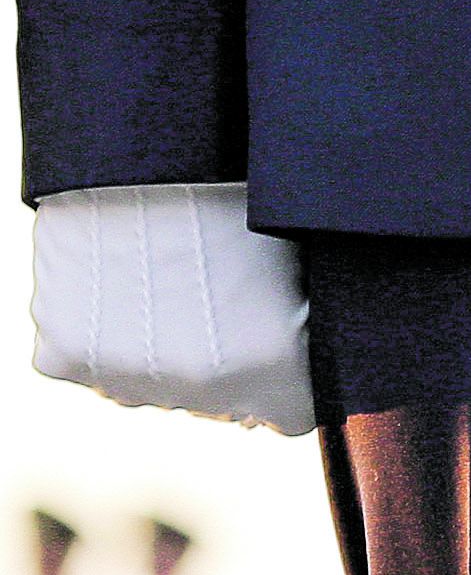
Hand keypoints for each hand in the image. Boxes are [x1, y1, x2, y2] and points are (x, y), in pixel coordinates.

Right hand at [29, 184, 314, 434]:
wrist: (151, 159)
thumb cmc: (241, 201)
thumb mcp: (300, 270)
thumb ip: (302, 340)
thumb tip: (292, 385)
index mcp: (274, 368)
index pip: (287, 415)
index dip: (283, 381)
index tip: (271, 350)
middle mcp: (200, 387)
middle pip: (215, 402)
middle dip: (219, 365)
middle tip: (208, 302)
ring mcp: (126, 375)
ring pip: (147, 385)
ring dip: (155, 352)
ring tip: (161, 286)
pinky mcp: (65, 355)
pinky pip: (84, 362)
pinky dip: (95, 334)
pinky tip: (114, 287)